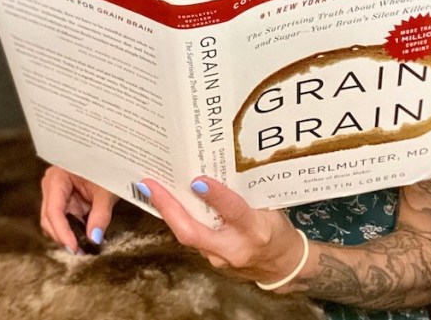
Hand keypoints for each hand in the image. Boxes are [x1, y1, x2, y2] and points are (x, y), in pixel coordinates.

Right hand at [40, 165, 118, 252]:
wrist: (111, 159)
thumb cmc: (108, 168)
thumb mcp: (106, 191)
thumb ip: (100, 214)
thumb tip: (94, 238)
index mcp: (57, 177)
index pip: (53, 210)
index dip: (62, 232)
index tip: (74, 247)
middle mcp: (52, 185)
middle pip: (49, 219)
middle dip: (63, 237)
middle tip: (81, 252)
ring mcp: (56, 194)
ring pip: (54, 222)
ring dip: (68, 236)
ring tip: (85, 248)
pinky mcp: (64, 201)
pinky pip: (64, 220)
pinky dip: (73, 230)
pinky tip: (85, 238)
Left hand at [139, 176, 307, 290]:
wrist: (281, 265)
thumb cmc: (275, 228)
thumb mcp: (269, 207)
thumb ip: (246, 191)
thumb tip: (218, 164)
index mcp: (255, 230)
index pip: (233, 212)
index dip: (216, 196)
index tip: (197, 181)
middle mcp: (234, 247)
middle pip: (193, 232)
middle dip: (169, 209)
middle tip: (150, 186)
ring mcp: (219, 258)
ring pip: (187, 236)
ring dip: (167, 213)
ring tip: (149, 188)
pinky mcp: (210, 259)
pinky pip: (190, 238)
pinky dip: (177, 220)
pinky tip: (165, 204)